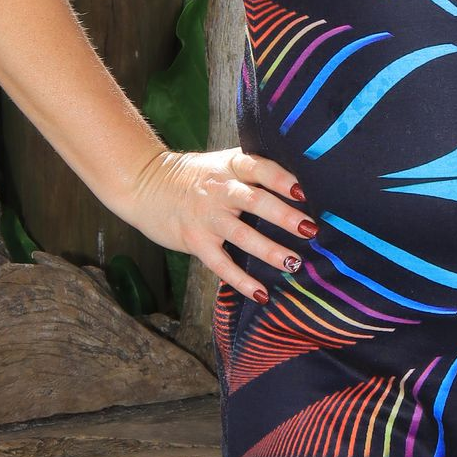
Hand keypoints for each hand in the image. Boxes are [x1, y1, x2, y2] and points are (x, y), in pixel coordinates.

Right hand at [115, 147, 314, 302]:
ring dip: (269, 250)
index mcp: (231, 166)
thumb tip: (301, 188)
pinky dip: (241, 281)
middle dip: (284, 216)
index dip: (282, 179)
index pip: (260, 168)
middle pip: (255, 201)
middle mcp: (220, 190)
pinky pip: (221, 264)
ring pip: (241, 234)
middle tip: (310, 229)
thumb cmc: (196, 176)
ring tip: (293, 263)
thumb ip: (254, 171)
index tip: (304, 192)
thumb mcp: (223, 162)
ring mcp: (207, 217)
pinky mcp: (195, 241)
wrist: (145, 183)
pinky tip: (261, 294)